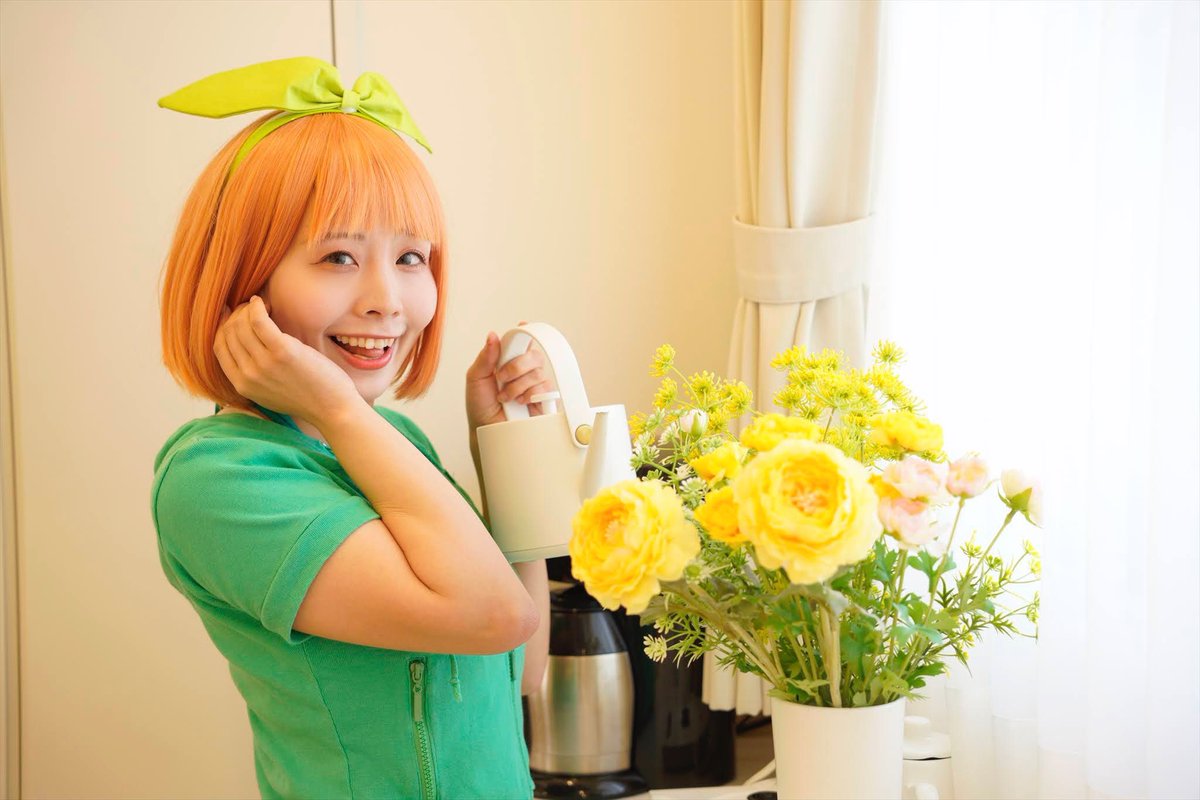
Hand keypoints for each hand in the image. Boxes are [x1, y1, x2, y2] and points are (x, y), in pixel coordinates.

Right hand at [214, 295, 360, 425]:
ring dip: (247, 309)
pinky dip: (257, 307)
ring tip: (260, 306)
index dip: (223, 326)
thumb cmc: (306, 398)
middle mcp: (248, 375)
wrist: (332, 409)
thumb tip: (243, 347)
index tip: (232, 315)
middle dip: (236, 315)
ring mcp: (264, 363)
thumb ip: (253, 375)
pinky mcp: (282, 352)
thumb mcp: (269, 392)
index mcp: (241, 385)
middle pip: (229, 333)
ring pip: (242, 325)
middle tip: (249, 308)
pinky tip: (262, 302)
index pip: (219, 347)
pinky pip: (259, 321)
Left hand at [465, 320, 555, 431]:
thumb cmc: (480, 406)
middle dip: (515, 367)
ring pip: (537, 373)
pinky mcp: (545, 399)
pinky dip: (529, 395)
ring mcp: (536, 384)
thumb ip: (485, 357)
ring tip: (505, 398)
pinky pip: (545, 388)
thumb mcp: (475, 378)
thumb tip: (492, 335)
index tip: (522, 327)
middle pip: (534, 354)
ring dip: (517, 386)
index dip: (525, 332)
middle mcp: (524, 370)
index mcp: (508, 360)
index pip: (522, 340)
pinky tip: (520, 403)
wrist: (487, 430)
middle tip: (501, 378)